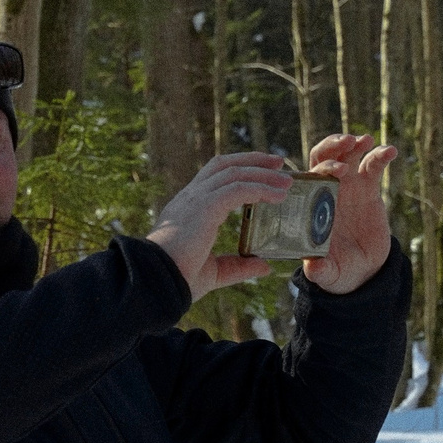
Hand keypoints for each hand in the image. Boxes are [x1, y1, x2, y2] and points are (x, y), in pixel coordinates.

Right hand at [147, 152, 296, 300]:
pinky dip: (260, 188)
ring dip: (263, 173)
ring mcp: (196, 200)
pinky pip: (238, 188)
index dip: (240, 170)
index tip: (265, 171)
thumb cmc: (177, 279)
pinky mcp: (204, 207)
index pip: (213, 177)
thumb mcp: (214, 272)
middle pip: (224, 165)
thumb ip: (237, 267)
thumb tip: (263, 266)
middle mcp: (190, 198)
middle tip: (279, 163)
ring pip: (234, 172)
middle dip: (253, 160)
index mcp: (189, 209)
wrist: (156, 282)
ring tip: (286, 180)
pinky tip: (277, 195)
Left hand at [298, 133, 397, 293]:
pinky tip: (390, 151)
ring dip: (353, 144)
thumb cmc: (336, 270)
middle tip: (347, 143)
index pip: (307, 178)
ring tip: (364, 141)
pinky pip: (372, 166)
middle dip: (332, 147)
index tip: (335, 170)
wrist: (361, 270)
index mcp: (310, 207)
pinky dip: (380, 155)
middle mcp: (326, 192)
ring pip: (346, 156)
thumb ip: (320, 270)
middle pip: (322, 158)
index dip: (318, 170)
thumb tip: (313, 268)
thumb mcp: (328, 273)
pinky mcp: (368, 189)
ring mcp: (347, 188)